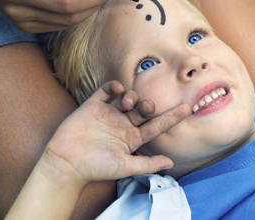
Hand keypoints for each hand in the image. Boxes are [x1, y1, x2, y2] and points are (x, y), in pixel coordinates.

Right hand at [43, 81, 190, 183]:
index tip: (188, 108)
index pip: (156, 125)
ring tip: (129, 102)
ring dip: (132, 96)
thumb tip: (171, 163)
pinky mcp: (93, 106)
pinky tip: (118, 89)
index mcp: (132, 138)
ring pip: (127, 98)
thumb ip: (147, 164)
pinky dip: (114, 86)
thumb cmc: (96, 167)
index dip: (172, 117)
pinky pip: (106, 90)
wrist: (66, 162)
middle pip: (143, 109)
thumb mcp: (125, 167)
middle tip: (146, 107)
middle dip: (149, 105)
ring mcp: (108, 114)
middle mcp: (122, 124)